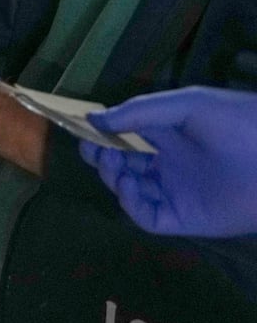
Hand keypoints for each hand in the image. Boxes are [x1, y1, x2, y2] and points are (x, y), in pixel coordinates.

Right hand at [81, 86, 256, 237]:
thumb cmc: (240, 123)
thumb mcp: (187, 104)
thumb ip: (140, 112)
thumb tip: (93, 118)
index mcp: (168, 136)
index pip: (123, 137)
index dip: (100, 135)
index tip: (83, 130)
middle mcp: (167, 164)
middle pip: (121, 165)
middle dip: (101, 157)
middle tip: (95, 150)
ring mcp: (175, 192)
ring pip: (130, 191)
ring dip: (113, 179)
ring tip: (115, 166)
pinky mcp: (185, 218)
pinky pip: (148, 217)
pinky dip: (131, 204)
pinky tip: (129, 186)